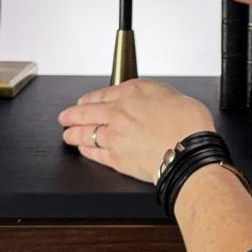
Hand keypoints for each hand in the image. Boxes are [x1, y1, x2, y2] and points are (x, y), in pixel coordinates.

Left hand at [58, 79, 214, 183]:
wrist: (187, 152)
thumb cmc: (187, 123)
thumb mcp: (169, 93)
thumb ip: (150, 92)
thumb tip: (143, 95)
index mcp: (131, 94)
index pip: (101, 94)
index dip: (89, 98)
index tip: (84, 101)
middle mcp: (118, 113)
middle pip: (86, 113)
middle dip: (72, 115)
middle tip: (64, 117)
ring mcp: (114, 137)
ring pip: (86, 133)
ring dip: (73, 133)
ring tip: (67, 134)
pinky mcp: (116, 159)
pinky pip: (94, 153)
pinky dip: (86, 150)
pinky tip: (83, 149)